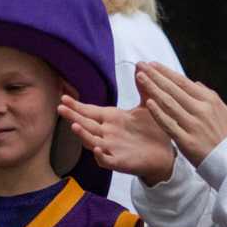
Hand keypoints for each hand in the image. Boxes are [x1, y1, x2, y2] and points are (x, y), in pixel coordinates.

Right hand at [61, 93, 176, 184]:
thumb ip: (142, 87)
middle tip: (60, 108)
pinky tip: (97, 149)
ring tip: (74, 126)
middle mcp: (108, 133)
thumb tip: (140, 64)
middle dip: (73, 116)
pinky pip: (107, 160)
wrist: (165, 153)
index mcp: (112, 119)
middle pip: (86, 124)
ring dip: (83, 135)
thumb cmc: (153, 130)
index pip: (90, 111)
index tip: (64, 97)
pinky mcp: (120, 162)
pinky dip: (101, 155)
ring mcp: (112, 148)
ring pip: (92, 141)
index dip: (77, 105)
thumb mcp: (147, 105)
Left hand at [133, 63, 226, 166]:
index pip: (183, 82)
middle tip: (141, 65)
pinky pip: (169, 124)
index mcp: (209, 101)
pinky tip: (149, 102)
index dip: (166, 73)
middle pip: (173, 89)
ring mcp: (193, 125)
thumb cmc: (226, 136)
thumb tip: (195, 83)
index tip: (152, 64)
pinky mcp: (187, 141)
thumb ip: (209, 95)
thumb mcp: (223, 111)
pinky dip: (159, 113)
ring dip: (153, 89)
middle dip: (155, 76)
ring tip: (140, 78)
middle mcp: (200, 110)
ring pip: (169, 103)